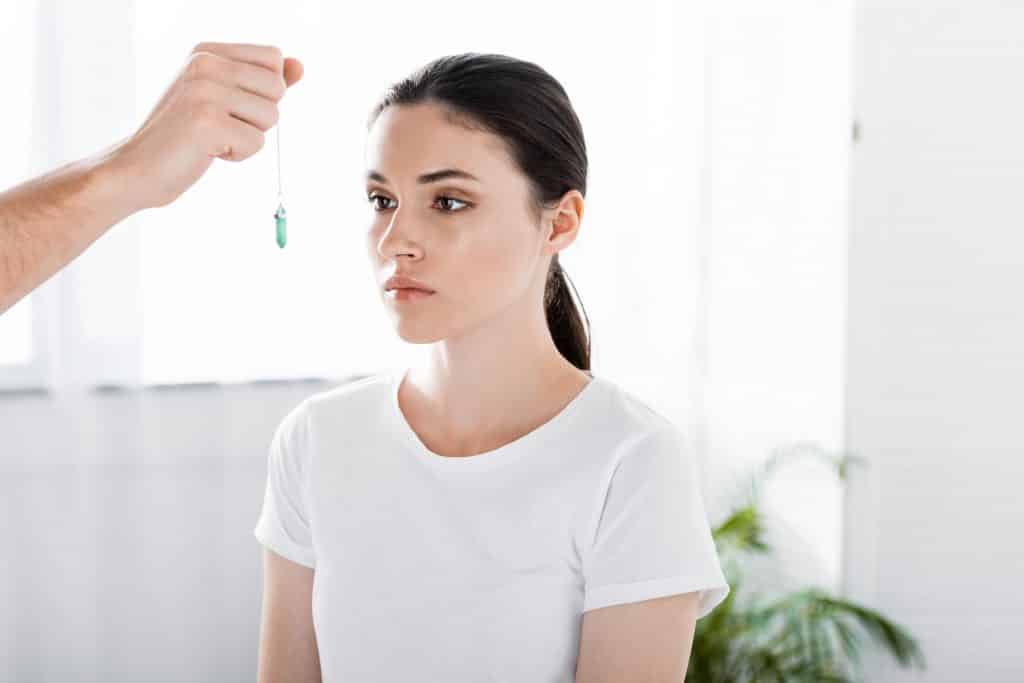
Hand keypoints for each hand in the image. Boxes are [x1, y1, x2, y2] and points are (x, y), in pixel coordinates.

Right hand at [109, 42, 302, 210]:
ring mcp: (205, 91)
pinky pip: (257, 143)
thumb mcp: (223, 99)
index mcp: (207, 52)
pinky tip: (208, 152)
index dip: (263, 90)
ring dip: (249, 136)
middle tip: (221, 125)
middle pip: (277, 88)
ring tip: (214, 138)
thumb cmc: (184, 136)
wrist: (138, 168)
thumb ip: (261, 81)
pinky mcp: (206, 122)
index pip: (273, 58)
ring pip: (272, 116)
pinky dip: (238, 155)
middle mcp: (205, 64)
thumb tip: (299, 66)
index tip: (229, 105)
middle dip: (259, 116)